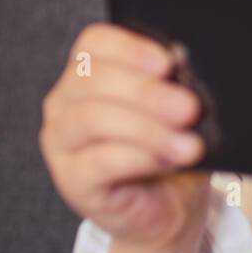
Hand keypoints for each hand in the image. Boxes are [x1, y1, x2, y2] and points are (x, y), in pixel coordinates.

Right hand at [39, 23, 211, 252]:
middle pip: (93, 79)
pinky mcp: (72, 180)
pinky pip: (100, 161)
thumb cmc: (168, 152)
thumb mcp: (176, 113)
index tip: (169, 62)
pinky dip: (141, 158)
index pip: (94, 44)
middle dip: (147, 92)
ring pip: (93, 118)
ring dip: (147, 129)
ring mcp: (62, 142)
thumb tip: (182, 65)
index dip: (130, 48)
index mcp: (88, 75)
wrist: (168, 208)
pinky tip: (168, 160)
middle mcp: (65, 104)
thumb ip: (173, 86)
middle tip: (189, 108)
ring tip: (188, 144)